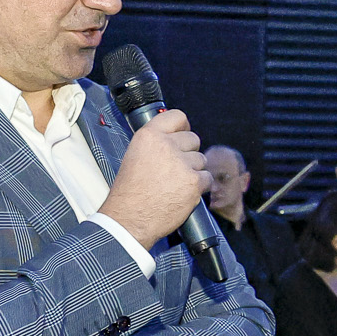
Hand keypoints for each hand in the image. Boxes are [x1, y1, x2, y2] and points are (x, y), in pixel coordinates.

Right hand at [97, 108, 206, 248]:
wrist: (130, 219)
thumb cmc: (130, 193)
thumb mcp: (134, 156)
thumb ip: (155, 144)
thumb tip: (174, 138)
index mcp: (149, 136)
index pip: (177, 116)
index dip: (183, 126)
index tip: (183, 132)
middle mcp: (166, 146)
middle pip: (193, 139)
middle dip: (189, 152)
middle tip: (176, 167)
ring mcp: (182, 164)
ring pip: (201, 160)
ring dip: (193, 171)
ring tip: (175, 184)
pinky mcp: (194, 182)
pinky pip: (207, 178)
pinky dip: (199, 186)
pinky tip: (183, 193)